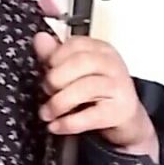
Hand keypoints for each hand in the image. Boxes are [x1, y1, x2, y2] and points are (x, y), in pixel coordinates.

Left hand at [33, 32, 158, 161]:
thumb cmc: (94, 89)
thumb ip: (54, 55)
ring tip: (46, 113)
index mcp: (100, 49)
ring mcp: (120, 87)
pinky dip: (69, 123)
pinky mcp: (121, 111)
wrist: (124, 116)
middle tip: (46, 91)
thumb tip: (39, 38)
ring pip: (86, 88)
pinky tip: (55, 126)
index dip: (55, 57)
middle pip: (80, 63)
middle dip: (56, 79)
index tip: (46, 70)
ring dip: (58, 103)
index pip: (75, 44)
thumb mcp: (72, 70)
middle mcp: (112, 64)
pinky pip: (92, 116)